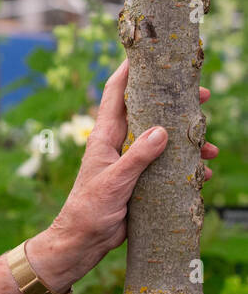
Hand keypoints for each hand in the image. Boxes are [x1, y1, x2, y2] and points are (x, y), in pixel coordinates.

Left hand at [51, 58, 218, 262]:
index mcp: (104, 137)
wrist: (84, 240)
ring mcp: (129, 162)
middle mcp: (118, 144)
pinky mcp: (140, 181)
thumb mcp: (115, 180)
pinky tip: (201, 175)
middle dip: (174, 105)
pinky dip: (184, 168)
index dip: (128, 72)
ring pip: (163, 141)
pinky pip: (166, 167)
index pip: (116, 95)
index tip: (145, 54)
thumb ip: (137, 156)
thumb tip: (162, 130)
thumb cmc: (90, 207)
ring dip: (187, 142)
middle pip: (148, 114)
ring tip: (209, 148)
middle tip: (202, 97)